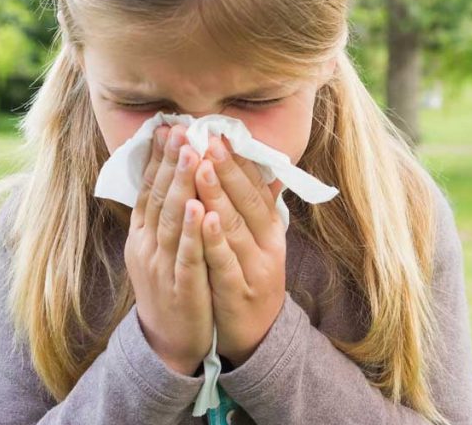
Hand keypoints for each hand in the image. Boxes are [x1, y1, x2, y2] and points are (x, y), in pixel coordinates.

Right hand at [125, 124, 213, 375]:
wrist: (169, 344)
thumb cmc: (172, 287)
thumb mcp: (164, 247)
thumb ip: (170, 213)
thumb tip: (181, 174)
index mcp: (142, 235)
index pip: (148, 189)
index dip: (158, 159)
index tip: (167, 127)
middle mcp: (146, 247)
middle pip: (158, 198)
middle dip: (170, 162)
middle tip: (180, 129)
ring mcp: (161, 267)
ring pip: (171, 221)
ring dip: (181, 186)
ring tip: (191, 155)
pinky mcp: (181, 288)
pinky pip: (187, 256)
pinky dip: (192, 232)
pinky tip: (199, 208)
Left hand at [195, 135, 285, 366]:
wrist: (256, 337)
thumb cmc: (250, 280)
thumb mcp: (260, 242)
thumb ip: (258, 208)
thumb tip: (262, 168)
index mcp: (270, 230)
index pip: (256, 188)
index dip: (238, 160)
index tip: (219, 133)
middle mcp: (267, 245)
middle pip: (247, 201)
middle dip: (226, 167)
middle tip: (207, 137)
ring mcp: (254, 269)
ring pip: (235, 226)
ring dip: (218, 194)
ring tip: (201, 165)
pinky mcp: (238, 292)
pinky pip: (225, 261)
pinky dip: (216, 238)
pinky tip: (204, 217)